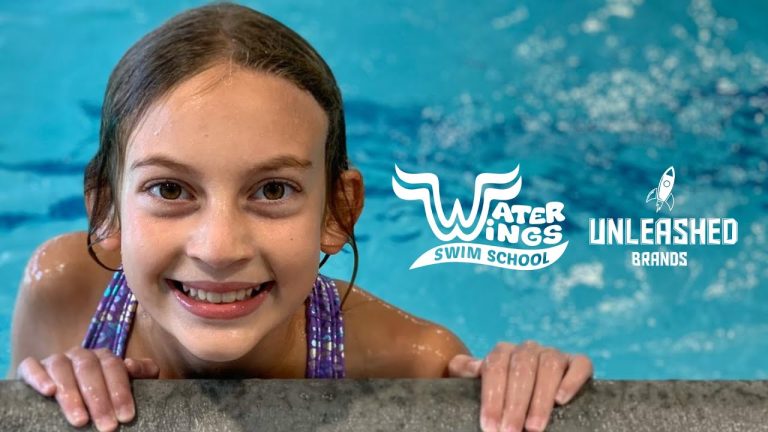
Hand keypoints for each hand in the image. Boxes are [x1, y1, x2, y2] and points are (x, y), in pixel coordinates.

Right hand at [17, 347, 159, 431]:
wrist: (72, 392)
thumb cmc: (104, 392)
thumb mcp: (127, 382)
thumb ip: (142, 371)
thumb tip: (131, 366)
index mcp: (103, 356)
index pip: (114, 367)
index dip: (120, 392)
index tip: (125, 417)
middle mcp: (79, 355)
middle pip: (89, 370)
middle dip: (99, 400)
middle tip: (106, 426)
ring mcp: (55, 360)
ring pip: (62, 369)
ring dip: (71, 394)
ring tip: (80, 421)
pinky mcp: (31, 368)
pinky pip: (31, 366)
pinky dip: (39, 377)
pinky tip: (48, 391)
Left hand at [448, 341, 592, 431]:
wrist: (523, 390)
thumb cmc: (498, 392)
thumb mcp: (475, 382)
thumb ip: (465, 370)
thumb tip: (465, 367)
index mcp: (502, 352)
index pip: (495, 368)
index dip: (492, 398)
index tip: (489, 426)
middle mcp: (528, 349)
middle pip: (521, 369)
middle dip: (515, 405)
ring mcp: (553, 353)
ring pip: (549, 366)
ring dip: (541, 398)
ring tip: (534, 427)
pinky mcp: (576, 362)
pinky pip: (579, 364)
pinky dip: (572, 380)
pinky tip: (562, 400)